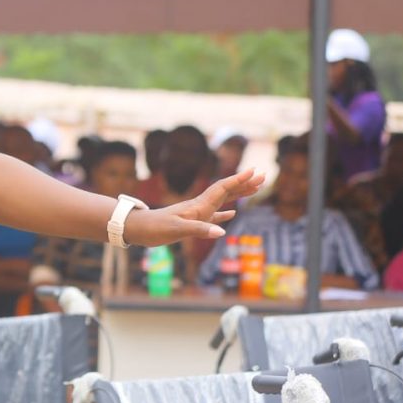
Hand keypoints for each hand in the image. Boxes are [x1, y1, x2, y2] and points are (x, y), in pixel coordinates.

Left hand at [126, 169, 264, 247]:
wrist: (138, 229)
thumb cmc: (155, 228)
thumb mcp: (177, 230)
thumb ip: (199, 230)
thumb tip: (223, 231)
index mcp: (199, 206)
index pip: (222, 188)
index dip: (238, 180)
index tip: (254, 171)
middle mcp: (199, 206)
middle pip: (226, 191)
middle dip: (245, 184)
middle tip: (264, 177)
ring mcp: (196, 214)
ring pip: (222, 201)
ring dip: (238, 195)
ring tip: (254, 189)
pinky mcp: (192, 223)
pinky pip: (213, 216)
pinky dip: (224, 214)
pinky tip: (232, 214)